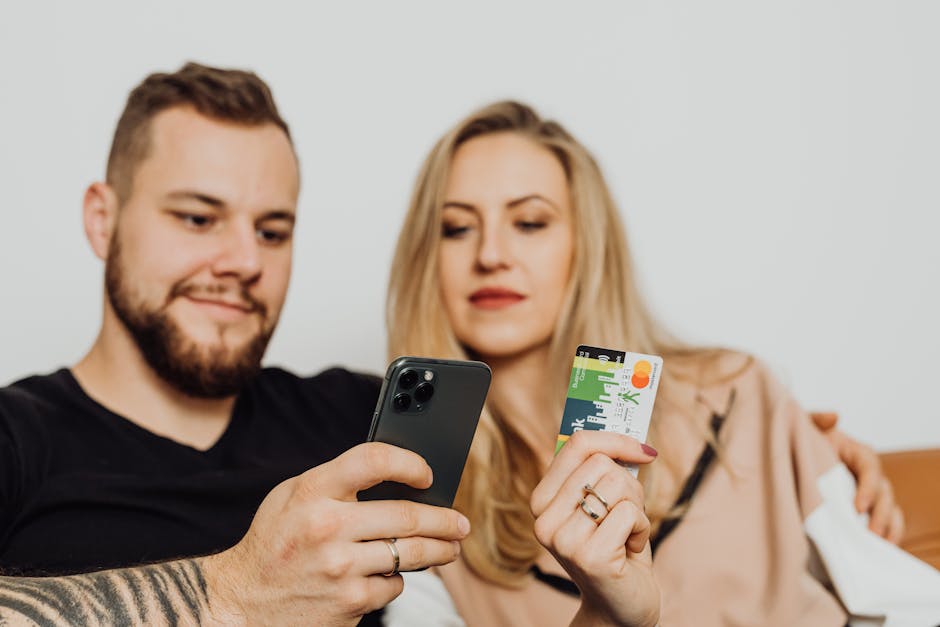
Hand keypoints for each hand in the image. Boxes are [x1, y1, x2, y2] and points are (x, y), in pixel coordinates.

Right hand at [202, 442, 470, 625]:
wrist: (240, 603)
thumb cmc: (272, 544)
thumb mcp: (291, 497)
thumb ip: (336, 481)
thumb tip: (395, 475)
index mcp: (312, 490)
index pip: (374, 460)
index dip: (409, 463)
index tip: (428, 473)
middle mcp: (327, 526)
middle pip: (407, 514)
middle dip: (445, 519)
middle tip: (460, 522)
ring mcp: (341, 567)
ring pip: (412, 552)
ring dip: (440, 550)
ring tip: (450, 547)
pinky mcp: (350, 602)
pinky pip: (394, 585)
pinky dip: (397, 579)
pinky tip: (389, 574)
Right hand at [530, 431, 659, 626]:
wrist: (620, 607)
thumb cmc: (616, 549)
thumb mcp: (602, 504)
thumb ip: (603, 471)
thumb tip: (634, 438)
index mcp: (542, 500)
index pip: (576, 444)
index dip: (615, 439)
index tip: (643, 450)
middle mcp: (544, 519)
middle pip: (602, 464)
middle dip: (629, 487)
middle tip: (625, 517)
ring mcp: (564, 540)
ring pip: (618, 486)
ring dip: (636, 510)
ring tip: (624, 535)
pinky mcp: (590, 556)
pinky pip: (630, 514)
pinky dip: (641, 529)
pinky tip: (628, 551)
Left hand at [811, 412, 904, 543]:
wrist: (789, 458)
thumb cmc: (800, 441)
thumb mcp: (804, 426)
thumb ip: (816, 419)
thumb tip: (834, 416)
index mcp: (857, 452)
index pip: (871, 468)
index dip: (867, 488)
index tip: (857, 507)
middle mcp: (867, 474)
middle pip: (884, 493)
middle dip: (880, 514)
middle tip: (869, 533)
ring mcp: (867, 492)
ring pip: (889, 509)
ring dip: (887, 527)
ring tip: (877, 545)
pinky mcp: (863, 509)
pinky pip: (884, 522)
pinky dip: (888, 534)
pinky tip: (881, 548)